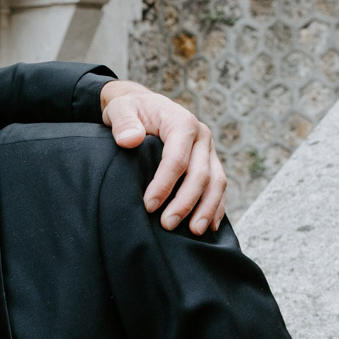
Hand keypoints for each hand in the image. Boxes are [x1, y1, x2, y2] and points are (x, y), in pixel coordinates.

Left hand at [99, 80, 226, 234]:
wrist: (144, 106)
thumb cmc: (131, 110)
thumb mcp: (120, 109)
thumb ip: (123, 123)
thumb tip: (130, 140)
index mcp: (182, 122)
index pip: (177, 158)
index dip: (164, 184)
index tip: (148, 205)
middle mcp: (201, 136)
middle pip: (200, 174)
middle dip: (185, 202)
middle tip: (167, 225)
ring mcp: (208, 150)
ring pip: (216, 182)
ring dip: (206, 208)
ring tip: (195, 232)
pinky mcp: (210, 162)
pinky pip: (218, 186)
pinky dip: (216, 206)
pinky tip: (209, 226)